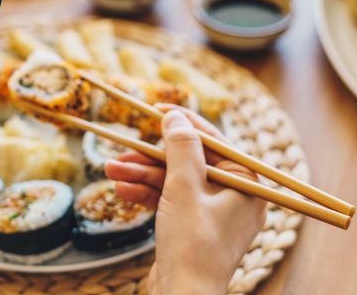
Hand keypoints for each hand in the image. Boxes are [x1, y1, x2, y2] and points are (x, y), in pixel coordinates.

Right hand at [105, 106, 265, 294]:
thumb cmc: (193, 246)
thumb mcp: (184, 189)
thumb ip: (181, 149)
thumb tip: (176, 117)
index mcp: (246, 186)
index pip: (214, 142)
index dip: (183, 123)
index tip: (156, 109)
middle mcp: (234, 198)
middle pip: (189, 162)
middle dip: (151, 158)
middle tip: (124, 149)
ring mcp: (212, 215)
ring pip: (174, 182)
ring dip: (142, 176)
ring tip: (111, 171)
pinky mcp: (192, 229)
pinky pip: (170, 202)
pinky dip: (147, 195)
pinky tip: (121, 191)